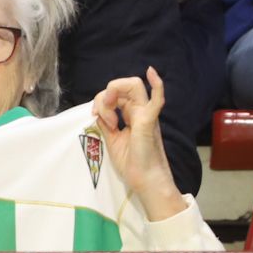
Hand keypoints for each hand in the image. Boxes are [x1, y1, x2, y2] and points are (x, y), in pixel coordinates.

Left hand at [91, 68, 183, 221]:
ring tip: (110, 117)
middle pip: (124, 86)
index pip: (116, 94)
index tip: (95, 116)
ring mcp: (146, 114)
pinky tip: (152, 72)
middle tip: (100, 114)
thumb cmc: (132, 163)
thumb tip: (98, 112)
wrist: (145, 180)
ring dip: (114, 94)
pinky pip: (157, 99)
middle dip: (106, 95)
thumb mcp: (112, 140)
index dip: (101, 101)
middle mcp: (140, 111)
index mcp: (131, 115)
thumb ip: (106, 124)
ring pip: (134, 86)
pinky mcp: (149, 121)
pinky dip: (157, 85)